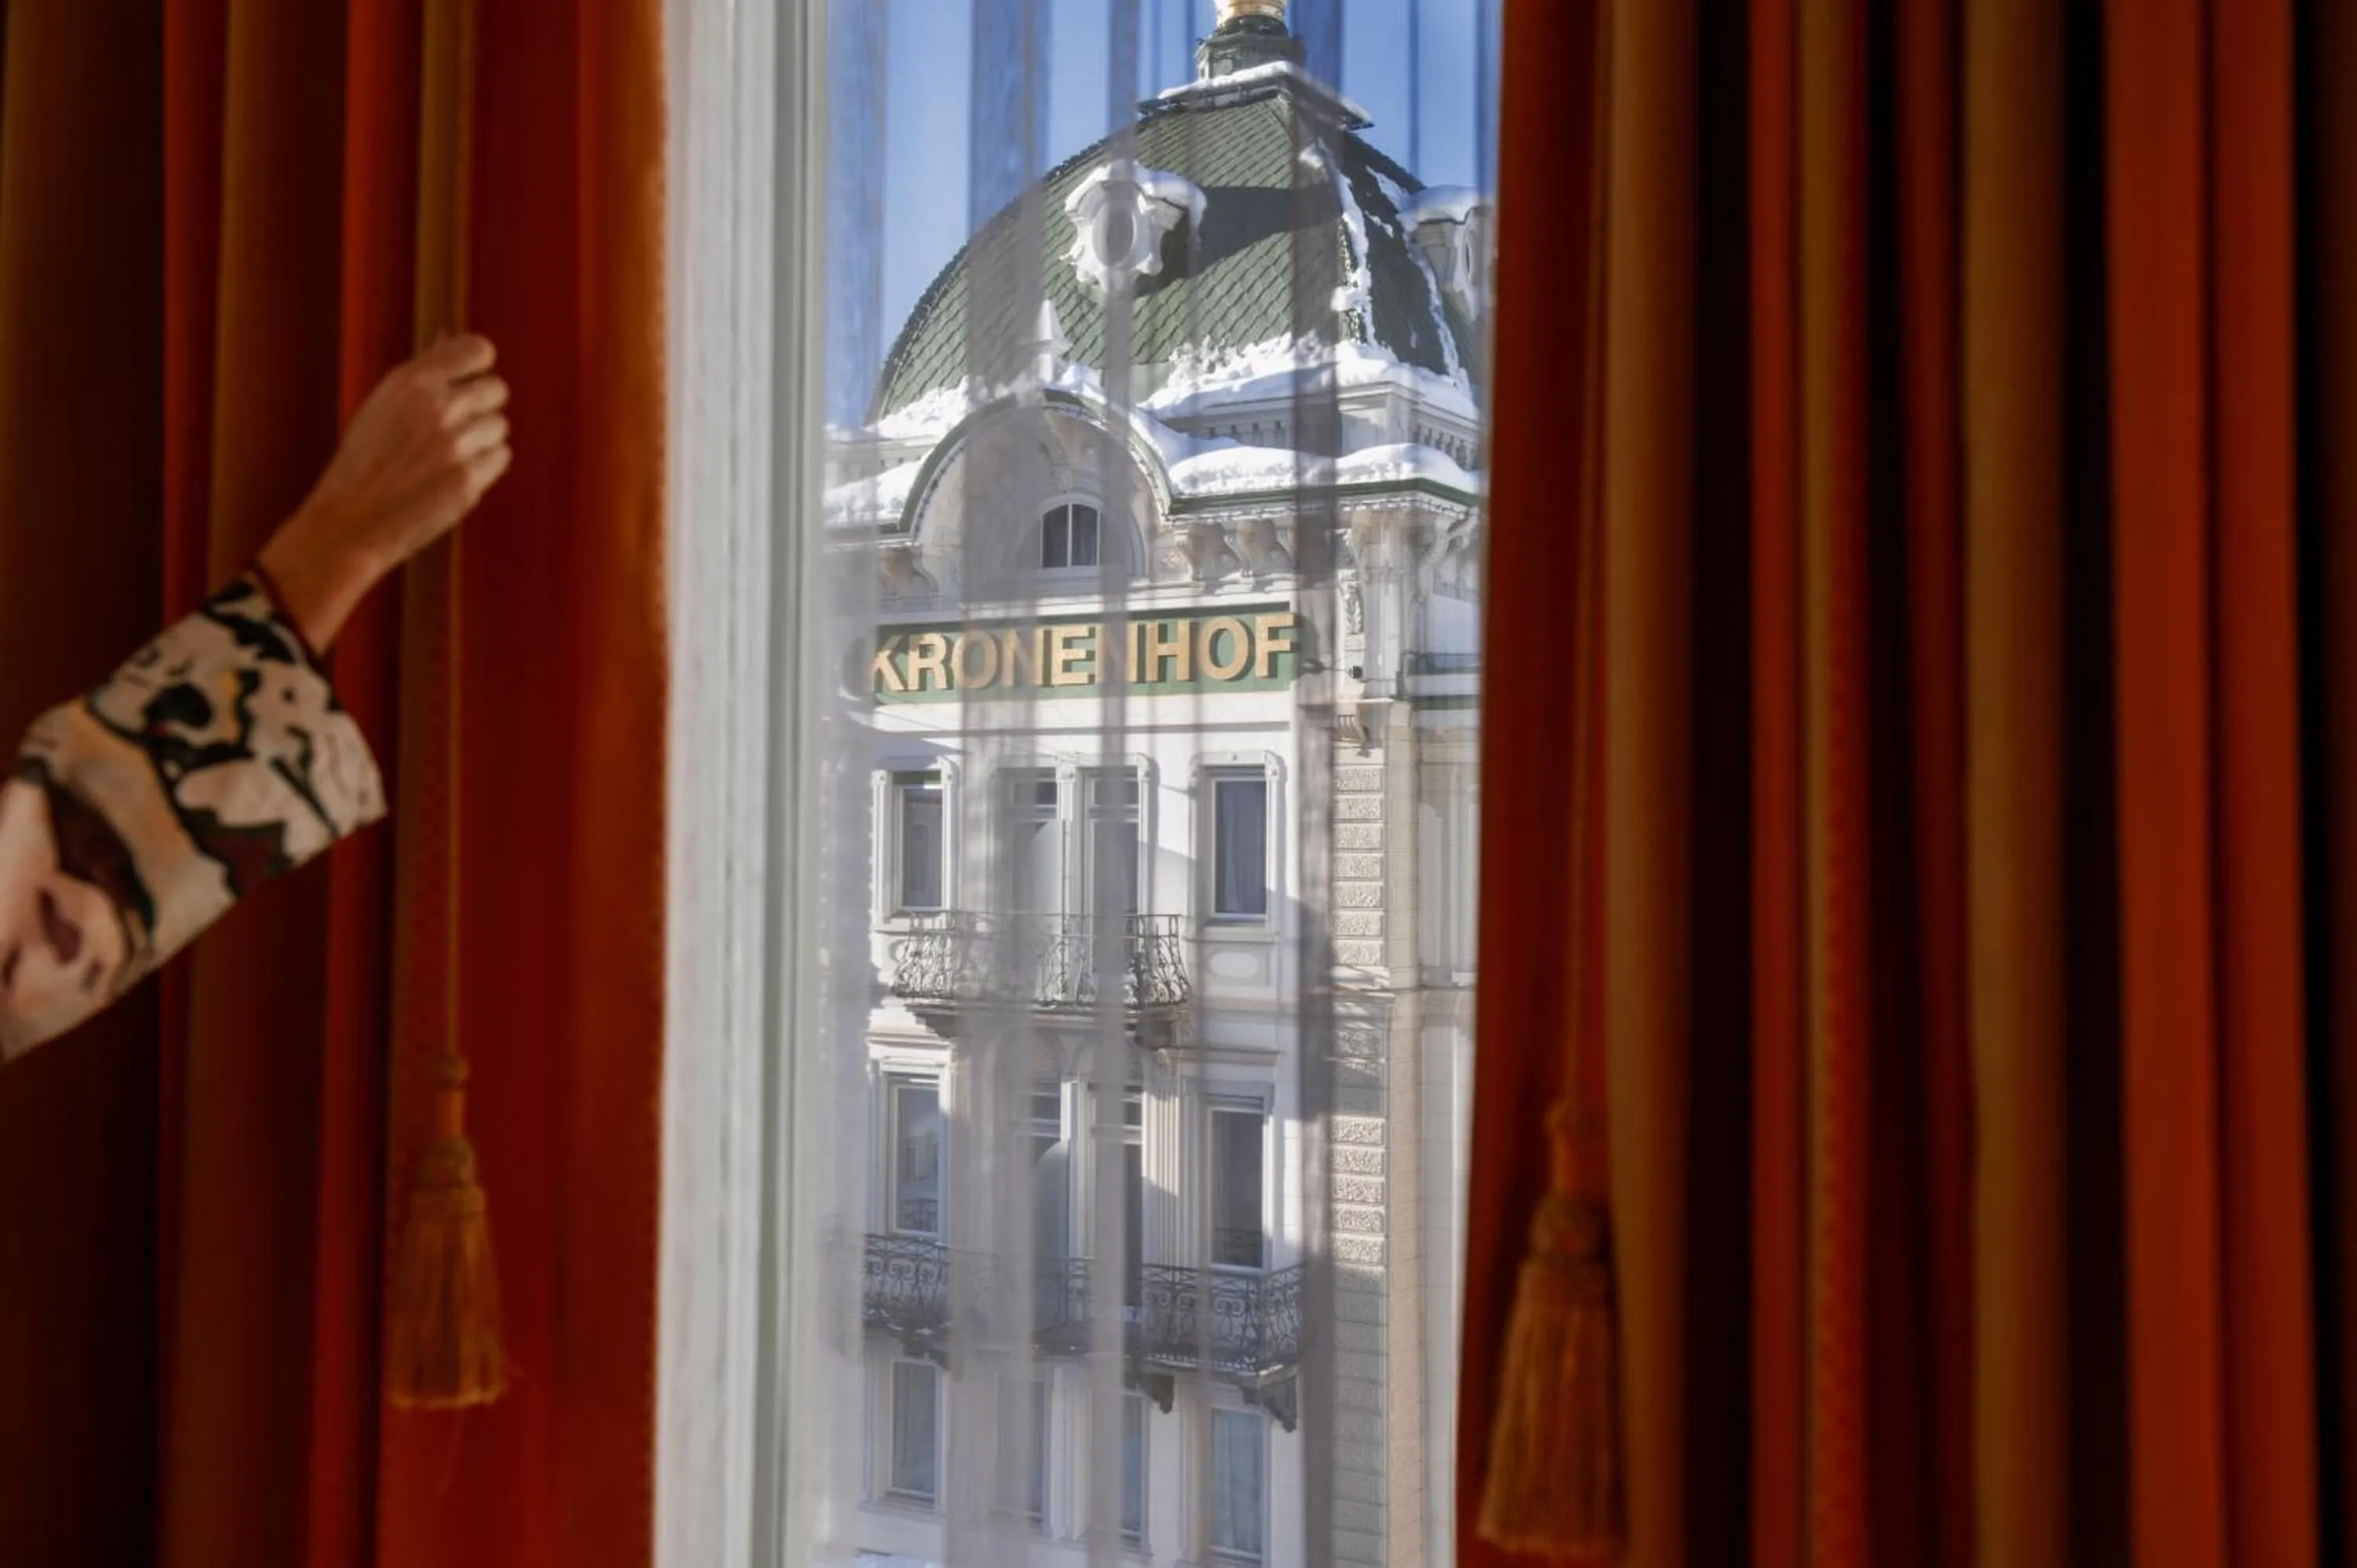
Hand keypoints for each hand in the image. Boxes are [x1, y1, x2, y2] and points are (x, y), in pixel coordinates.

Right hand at [256, 334, 512, 650]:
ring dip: (482, 440)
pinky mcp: (469, 479)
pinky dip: (484, 467)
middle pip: (497, 389)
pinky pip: (500, 458)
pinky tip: (452, 476)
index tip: (472, 377)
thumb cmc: (365, 461)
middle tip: (455, 427)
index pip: (477, 349)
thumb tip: (449, 336)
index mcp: (411, 381)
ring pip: (500, 427)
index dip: (480, 364)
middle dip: (483, 406)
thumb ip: (423, 375)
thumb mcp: (384, 405)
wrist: (349, 521)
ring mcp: (455, 445)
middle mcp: (437, 407)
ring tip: (446, 457)